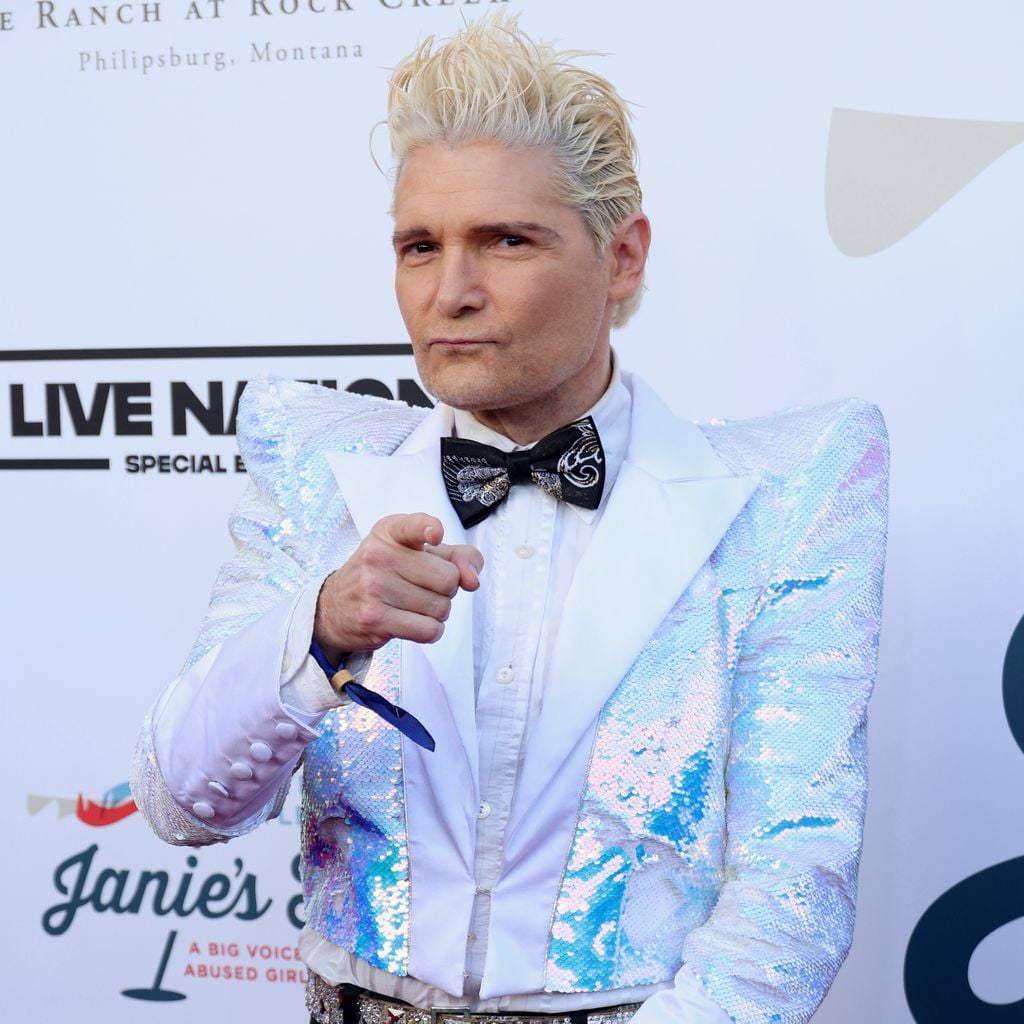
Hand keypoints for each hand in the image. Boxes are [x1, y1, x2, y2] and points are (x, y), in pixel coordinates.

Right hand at [313, 513, 482, 658]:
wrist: (335, 607)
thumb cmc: (387, 575)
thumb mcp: (420, 553)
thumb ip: (459, 557)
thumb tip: (473, 580)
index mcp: (391, 531)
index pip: (414, 525)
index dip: (429, 528)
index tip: (435, 534)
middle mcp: (379, 554)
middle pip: (448, 579)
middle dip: (447, 590)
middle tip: (424, 587)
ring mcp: (374, 587)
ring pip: (441, 608)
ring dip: (437, 612)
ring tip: (414, 605)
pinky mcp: (374, 618)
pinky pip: (428, 630)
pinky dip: (430, 631)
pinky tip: (413, 622)